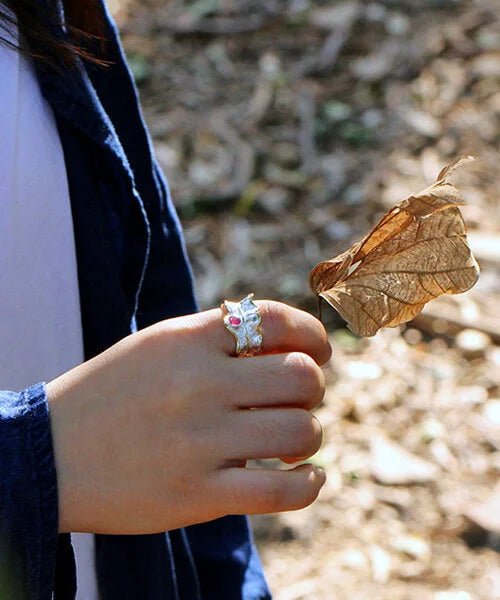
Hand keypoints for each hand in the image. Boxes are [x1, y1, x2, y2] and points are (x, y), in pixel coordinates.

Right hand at [46, 300, 330, 533]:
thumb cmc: (113, 393)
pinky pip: (282, 492)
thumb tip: (289, 342)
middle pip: (302, 377)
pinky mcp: (197, 495)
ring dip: (310, 436)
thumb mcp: (159, 345)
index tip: (319, 353)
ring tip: (293, 442)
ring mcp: (199, 442)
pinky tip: (308, 476)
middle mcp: (199, 384)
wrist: (49, 454)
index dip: (314, 335)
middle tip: (297, 401)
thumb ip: (220, 337)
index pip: (278, 319)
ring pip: (301, 432)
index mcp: (189, 339)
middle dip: (313, 389)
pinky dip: (309, 484)